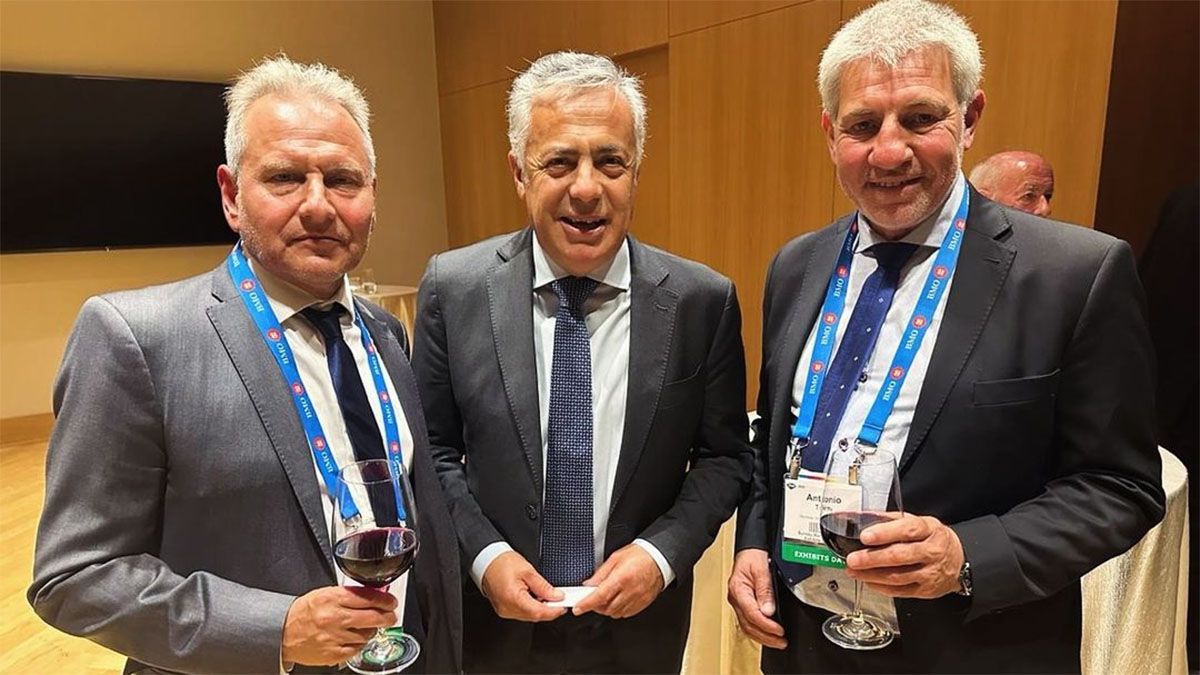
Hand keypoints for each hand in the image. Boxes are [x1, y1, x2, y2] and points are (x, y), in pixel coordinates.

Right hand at [281, 586, 396, 665]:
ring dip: (371, 630)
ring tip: (366, 627)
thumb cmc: (304, 612)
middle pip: (373, 617)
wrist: (282, 632)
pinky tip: (355, 638)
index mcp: (332, 598)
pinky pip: (357, 649)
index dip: (385, 600)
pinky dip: (360, 643)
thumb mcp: (325, 594)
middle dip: (387, 617)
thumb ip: (349, 594)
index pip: (368, 597)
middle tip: (391, 616)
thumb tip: (373, 594)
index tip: (391, 602)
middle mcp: (334, 617)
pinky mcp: (333, 653)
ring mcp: (335, 637)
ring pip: (367, 634)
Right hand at [480, 551, 566, 621]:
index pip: (538, 612)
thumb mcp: (527, 570)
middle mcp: (507, 608)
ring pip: (529, 616)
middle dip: (549, 609)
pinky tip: (535, 598)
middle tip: (558, 599)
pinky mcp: (504, 610)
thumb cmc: (503, 563)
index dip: (554, 610)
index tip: (564, 606)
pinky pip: (522, 613)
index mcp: (513, 598)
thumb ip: (543, 586)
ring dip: (540, 609)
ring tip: (545, 595)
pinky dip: (531, 607)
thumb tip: (557, 596)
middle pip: (534, 616)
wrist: (487, 561)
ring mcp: (505, 611)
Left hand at [573, 544, 663, 618]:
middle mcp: (630, 591)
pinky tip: (617, 601)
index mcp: (622, 578)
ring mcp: (637, 599)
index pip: (600, 596)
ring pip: (615, 613)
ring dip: (606, 608)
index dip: (586, 604)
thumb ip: (601, 574)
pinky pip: (626, 614)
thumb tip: (589, 585)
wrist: (659, 558)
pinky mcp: (642, 604)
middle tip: (592, 598)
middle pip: (606, 608)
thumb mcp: (616, 558)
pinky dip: (618, 610)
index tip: (578, 608)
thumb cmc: (640, 555)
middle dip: (596, 606)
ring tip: (606, 598)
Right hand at [726, 549, 785, 648]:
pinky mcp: (742, 604)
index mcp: (738, 590)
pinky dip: (758, 631)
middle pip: (748, 625)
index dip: (766, 625)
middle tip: (780, 642)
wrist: (749, 550)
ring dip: (762, 637)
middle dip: (765, 636)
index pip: (752, 614)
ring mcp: (738, 602)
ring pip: (747, 626)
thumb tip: (768, 610)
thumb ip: (765, 591)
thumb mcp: (762, 570)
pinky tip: (767, 634)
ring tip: (777, 642)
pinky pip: (748, 622)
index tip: (779, 631)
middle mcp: (735, 599)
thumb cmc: (752, 556)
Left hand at [845, 512, 964, 598]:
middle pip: (900, 555)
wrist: (958, 560)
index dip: (884, 533)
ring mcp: (930, 573)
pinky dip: (880, 586)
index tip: (865, 536)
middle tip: (853, 559)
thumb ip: (890, 520)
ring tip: (853, 571)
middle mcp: (931, 551)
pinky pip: (900, 590)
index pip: (907, 530)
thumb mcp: (918, 522)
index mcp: (929, 529)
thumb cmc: (932, 538)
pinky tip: (867, 580)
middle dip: (872, 558)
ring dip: (871, 574)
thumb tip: (860, 517)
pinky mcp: (926, 590)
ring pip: (897, 576)